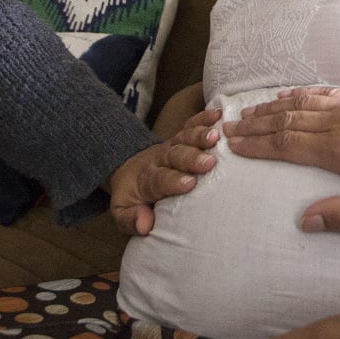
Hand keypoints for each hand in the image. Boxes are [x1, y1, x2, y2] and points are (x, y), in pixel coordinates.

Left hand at [107, 108, 221, 235]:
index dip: (173, 180)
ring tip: (216, 136)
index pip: (159, 179)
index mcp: (147, 180)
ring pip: (184, 138)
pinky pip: (189, 125)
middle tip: (208, 162)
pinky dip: (203, 118)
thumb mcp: (122, 213)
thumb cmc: (133, 197)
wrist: (128, 170)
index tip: (189, 183)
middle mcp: (160, 160)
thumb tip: (144, 224)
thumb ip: (130, 219)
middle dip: (191, 158)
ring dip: (199, 136)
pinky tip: (217, 114)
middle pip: (175, 156)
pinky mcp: (180, 138)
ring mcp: (171, 146)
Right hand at [222, 89, 339, 231]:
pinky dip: (299, 95)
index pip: (287, 146)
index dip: (257, 146)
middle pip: (286, 121)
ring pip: (301, 105)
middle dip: (254, 125)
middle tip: (226, 127)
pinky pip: (322, 94)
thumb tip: (304, 222)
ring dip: (271, 108)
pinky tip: (289, 96)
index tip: (231, 146)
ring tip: (247, 110)